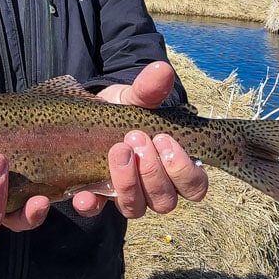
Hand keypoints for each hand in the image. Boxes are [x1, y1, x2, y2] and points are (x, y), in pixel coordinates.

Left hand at [73, 61, 209, 218]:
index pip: (194, 187)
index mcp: (175, 169)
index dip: (183, 169)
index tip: (164, 139)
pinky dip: (90, 203)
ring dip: (128, 182)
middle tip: (135, 138)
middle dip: (151, 171)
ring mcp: (127, 196)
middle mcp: (156, 190)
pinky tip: (83, 193)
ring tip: (117, 150)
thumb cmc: (125, 111)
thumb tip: (162, 69)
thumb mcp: (136, 98)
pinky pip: (96, 210)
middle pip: (165, 201)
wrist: (91, 115)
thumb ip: (149, 89)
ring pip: (135, 208)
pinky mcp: (97, 197)